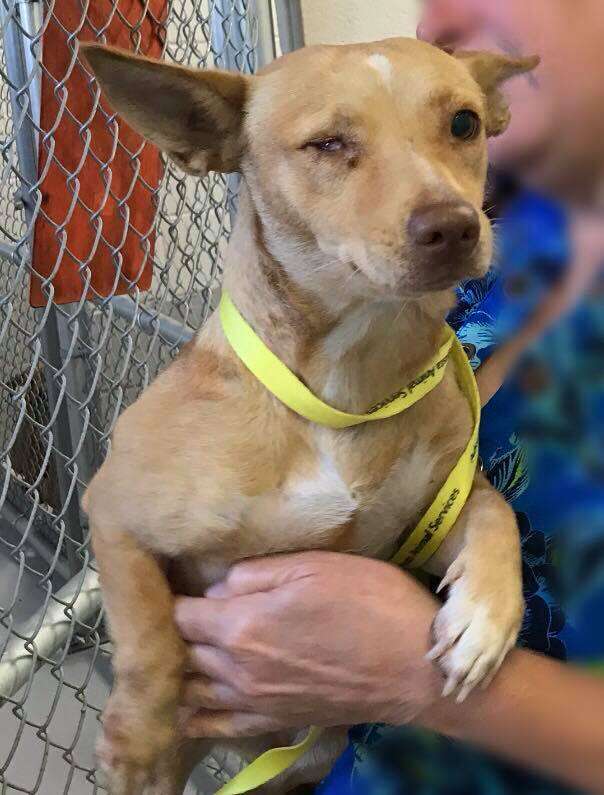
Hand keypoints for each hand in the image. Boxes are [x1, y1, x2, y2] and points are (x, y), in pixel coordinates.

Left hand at [174, 551, 442, 738]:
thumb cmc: (369, 602)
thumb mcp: (314, 566)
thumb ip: (256, 574)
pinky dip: (196, 716)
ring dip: (179, 670)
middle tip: (174, 611)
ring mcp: (254, 701)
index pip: (181, 614)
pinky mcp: (274, 721)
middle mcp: (238, 669)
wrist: (415, 668)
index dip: (171, 596)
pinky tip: (186, 708)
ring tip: (176, 651)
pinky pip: (218, 726)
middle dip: (173, 631)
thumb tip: (216, 586)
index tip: (170, 582)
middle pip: (182, 652)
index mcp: (242, 625)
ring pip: (192, 690)